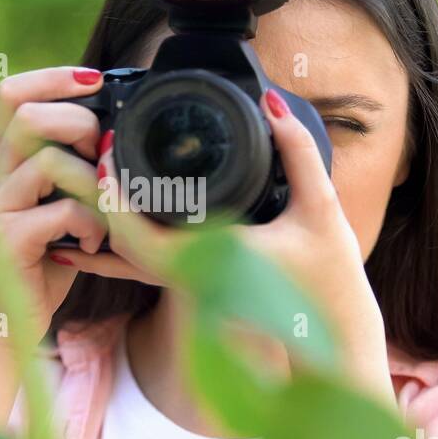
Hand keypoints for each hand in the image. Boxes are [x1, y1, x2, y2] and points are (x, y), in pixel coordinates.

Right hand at [0, 66, 108, 350]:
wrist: (8, 324)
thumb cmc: (44, 263)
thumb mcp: (60, 205)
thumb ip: (74, 169)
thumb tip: (117, 133)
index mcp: (6, 161)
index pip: (13, 93)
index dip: (54, 77)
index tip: (96, 80)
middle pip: (27, 114)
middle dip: (79, 123)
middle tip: (102, 153)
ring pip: (48, 161)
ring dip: (92, 182)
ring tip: (103, 211)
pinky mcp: (6, 240)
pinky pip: (59, 211)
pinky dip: (90, 225)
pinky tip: (94, 244)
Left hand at [64, 89, 390, 390]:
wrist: (337, 337)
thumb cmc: (332, 279)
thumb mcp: (321, 207)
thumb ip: (298, 151)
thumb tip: (271, 101)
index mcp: (211, 262)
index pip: (136, 232)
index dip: (111, 193)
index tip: (108, 150)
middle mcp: (193, 280)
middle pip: (120, 243)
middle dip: (102, 197)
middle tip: (102, 150)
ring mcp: (191, 288)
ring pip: (127, 258)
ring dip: (108, 218)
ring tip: (103, 171)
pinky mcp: (196, 289)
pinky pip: (144, 268)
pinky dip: (121, 244)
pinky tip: (100, 229)